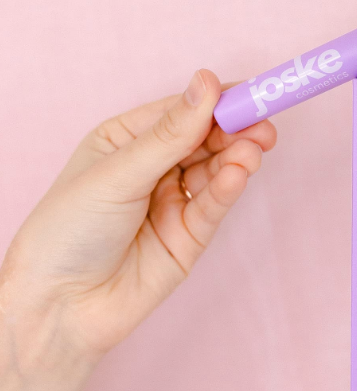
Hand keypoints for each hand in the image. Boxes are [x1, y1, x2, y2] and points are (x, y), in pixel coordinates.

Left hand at [0, 70, 274, 366]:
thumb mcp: (117, 173)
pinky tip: (239, 174)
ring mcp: (172, 204)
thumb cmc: (68, 232)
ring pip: (214, 173)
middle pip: (204, 141)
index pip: (179, 113)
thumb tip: (207, 83)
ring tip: (253, 150)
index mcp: (125, 142)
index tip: (248, 93)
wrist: (59, 307)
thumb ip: (169, 134)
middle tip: (263, 125)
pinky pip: (213, 207)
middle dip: (235, 131)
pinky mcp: (189, 239)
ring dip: (236, 159)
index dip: (215, 102)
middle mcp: (151, 170)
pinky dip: (228, 189)